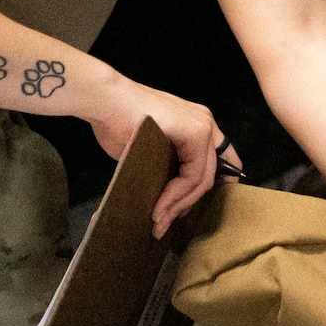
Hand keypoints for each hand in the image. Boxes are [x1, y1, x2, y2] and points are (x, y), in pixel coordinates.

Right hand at [85, 75, 243, 238]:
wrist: (106, 101)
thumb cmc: (119, 121)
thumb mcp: (149, 148)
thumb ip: (165, 165)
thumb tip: (166, 194)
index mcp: (197, 125)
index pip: (219, 163)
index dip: (207, 190)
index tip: (187, 211)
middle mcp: (206, 124)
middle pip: (207, 177)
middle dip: (184, 206)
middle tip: (162, 224)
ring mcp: (203, 127)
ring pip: (201, 180)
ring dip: (177, 206)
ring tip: (158, 222)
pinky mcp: (196, 132)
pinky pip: (191, 175)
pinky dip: (174, 196)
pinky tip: (158, 209)